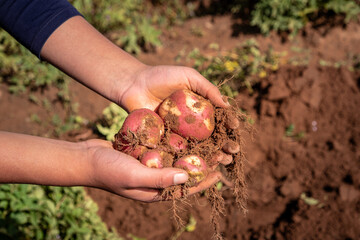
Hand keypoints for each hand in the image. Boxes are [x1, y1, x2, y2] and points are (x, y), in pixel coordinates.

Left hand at [114, 65, 239, 196]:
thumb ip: (207, 88)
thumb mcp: (188, 76)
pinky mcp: (167, 142)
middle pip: (214, 137)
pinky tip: (202, 165)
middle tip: (233, 150)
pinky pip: (181, 152)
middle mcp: (193, 123)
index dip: (229, 124)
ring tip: (224, 160)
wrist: (133, 85)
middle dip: (226, 144)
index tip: (235, 128)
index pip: (220, 118)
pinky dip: (192, 160)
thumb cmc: (161, 76)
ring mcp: (181, 134)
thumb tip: (228, 105)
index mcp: (201, 108)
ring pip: (201, 148)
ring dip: (214, 155)